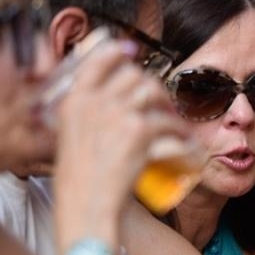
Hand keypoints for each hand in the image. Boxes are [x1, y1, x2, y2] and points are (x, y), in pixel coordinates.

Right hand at [54, 41, 191, 220]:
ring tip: (174, 120)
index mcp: (73, 100)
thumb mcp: (69, 138)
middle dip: (151, 85)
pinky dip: (179, 132)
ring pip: (152, 93)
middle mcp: (93, 101)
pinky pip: (168, 122)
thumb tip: (107, 102)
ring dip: (168, 105)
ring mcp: (117, 113)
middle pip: (132, 75)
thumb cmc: (78, 181)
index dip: (117, 52)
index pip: (98, 60)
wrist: (86, 205)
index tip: (130, 50)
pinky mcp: (139, 131)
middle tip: (160, 103)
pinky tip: (185, 141)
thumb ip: (85, 116)